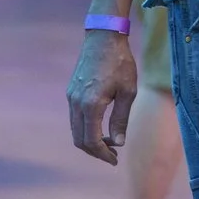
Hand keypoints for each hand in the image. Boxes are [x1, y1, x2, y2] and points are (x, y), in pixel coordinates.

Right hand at [66, 29, 137, 164]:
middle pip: (79, 140)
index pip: (92, 141)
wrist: (103, 38)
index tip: (115, 160)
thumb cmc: (120, 63)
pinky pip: (75, 118)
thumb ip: (121, 119)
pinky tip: (101, 126)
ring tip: (109, 142)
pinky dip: (85, 128)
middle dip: (95, 151)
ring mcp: (71, 97)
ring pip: (75, 130)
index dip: (103, 154)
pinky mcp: (71, 92)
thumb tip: (118, 143)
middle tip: (113, 155)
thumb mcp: (128, 92)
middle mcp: (76, 103)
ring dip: (90, 140)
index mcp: (91, 105)